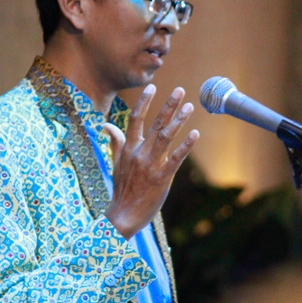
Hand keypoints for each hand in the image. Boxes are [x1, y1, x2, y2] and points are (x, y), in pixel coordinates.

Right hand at [104, 84, 198, 239]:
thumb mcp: (115, 163)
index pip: (135, 120)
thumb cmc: (122, 189)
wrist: (124, 214)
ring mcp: (151, 165)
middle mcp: (139, 153)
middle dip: (169, 106)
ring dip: (179, 120)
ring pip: (166, 137)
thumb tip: (106, 125)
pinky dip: (186, 145)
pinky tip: (195, 133)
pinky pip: (176, 158)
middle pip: (156, 124)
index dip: (144, 102)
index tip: (152, 87)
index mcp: (129, 149)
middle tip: (180, 90)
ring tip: (190, 107)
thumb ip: (115, 142)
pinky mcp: (162, 178)